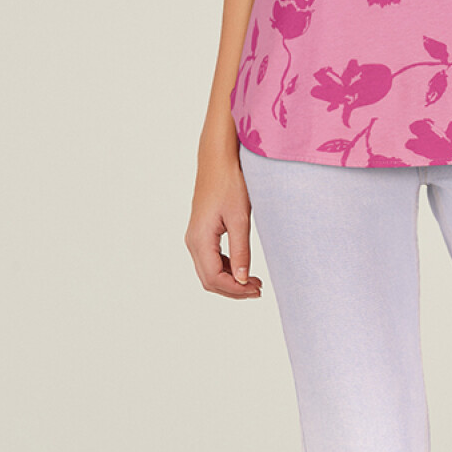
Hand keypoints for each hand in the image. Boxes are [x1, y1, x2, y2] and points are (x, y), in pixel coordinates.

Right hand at [186, 157, 262, 297]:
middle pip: (209, 279)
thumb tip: (243, 279)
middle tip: (258, 290)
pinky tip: (243, 268)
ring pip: (209, 272)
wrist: (218, 161)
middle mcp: (193, 241)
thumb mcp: (240, 219)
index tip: (256, 289)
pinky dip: (226, 269)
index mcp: (200, 238)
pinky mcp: (201, 233)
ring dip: (230, 281)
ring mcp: (195, 237)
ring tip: (255, 282)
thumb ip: (241, 252)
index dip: (235, 289)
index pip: (214, 278)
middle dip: (233, 289)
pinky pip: (210, 260)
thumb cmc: (229, 184)